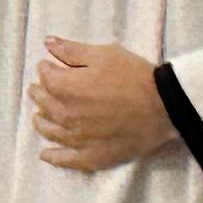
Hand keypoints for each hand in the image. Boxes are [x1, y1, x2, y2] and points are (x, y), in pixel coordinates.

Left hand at [30, 37, 174, 170]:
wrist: (164, 106)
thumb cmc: (135, 76)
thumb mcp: (104, 54)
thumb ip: (71, 50)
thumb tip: (47, 42)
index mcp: (65, 88)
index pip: (45, 76)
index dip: (46, 69)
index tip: (49, 66)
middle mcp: (65, 115)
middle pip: (44, 103)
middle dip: (39, 93)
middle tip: (38, 89)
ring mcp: (77, 138)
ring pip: (50, 130)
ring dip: (41, 122)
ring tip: (38, 117)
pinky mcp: (92, 156)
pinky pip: (66, 159)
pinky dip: (53, 156)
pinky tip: (45, 154)